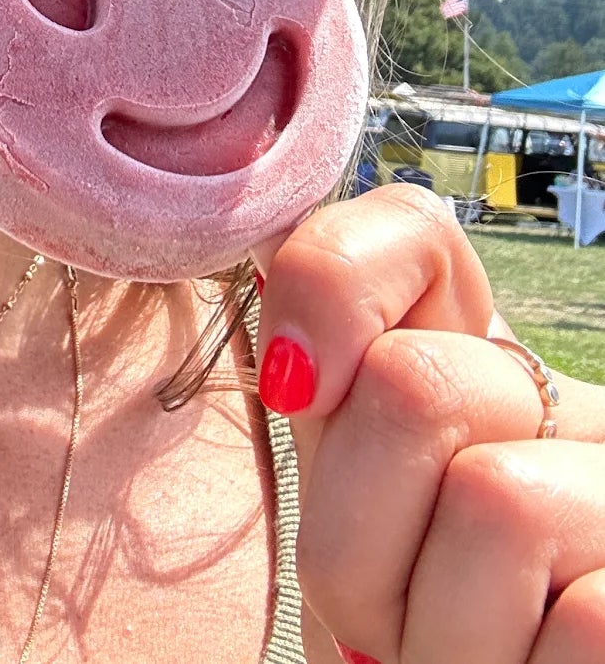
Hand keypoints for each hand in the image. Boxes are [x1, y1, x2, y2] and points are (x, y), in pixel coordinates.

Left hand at [255, 185, 604, 663]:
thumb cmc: (418, 649)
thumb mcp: (361, 535)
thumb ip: (334, 420)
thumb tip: (278, 315)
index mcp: (473, 381)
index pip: (412, 230)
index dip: (331, 291)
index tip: (295, 391)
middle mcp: (567, 417)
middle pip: (418, 386)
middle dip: (359, 532)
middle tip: (389, 618)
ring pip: (497, 504)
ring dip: (443, 634)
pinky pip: (586, 618)